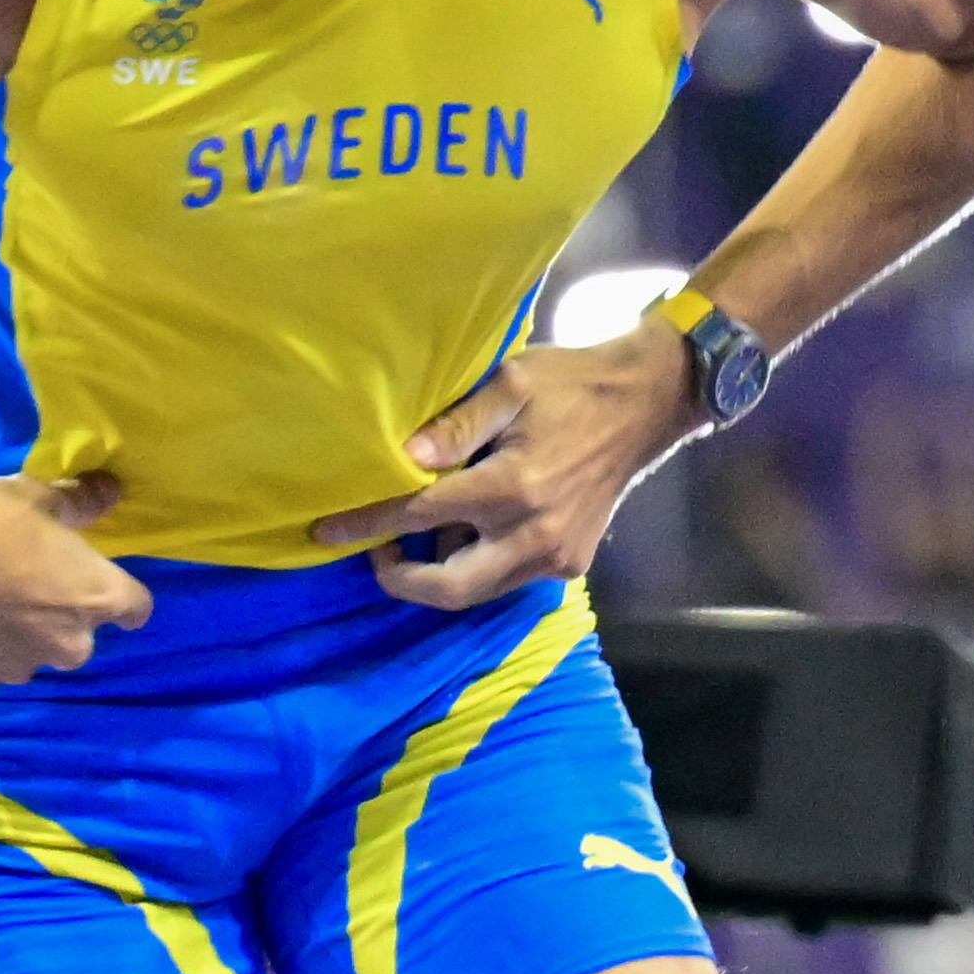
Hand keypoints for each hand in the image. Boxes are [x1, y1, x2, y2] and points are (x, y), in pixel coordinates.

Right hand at [0, 472, 150, 703]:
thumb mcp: (40, 497)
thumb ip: (81, 501)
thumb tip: (111, 489)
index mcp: (97, 598)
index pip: (136, 609)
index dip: (120, 598)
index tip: (98, 585)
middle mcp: (69, 645)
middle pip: (78, 639)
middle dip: (58, 621)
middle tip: (26, 589)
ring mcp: (21, 669)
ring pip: (28, 658)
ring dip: (15, 640)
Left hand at [304, 334, 704, 608]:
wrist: (646, 403)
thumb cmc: (572, 383)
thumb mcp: (512, 384)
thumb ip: (457, 425)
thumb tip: (405, 457)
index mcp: (513, 487)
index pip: (421, 515)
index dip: (368, 524)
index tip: (327, 531)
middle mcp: (534, 534)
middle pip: (449, 588)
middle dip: (402, 580)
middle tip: (377, 552)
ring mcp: (557, 556)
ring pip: (479, 590)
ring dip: (441, 571)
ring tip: (425, 531)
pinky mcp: (571, 563)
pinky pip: (508, 578)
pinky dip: (479, 561)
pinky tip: (474, 527)